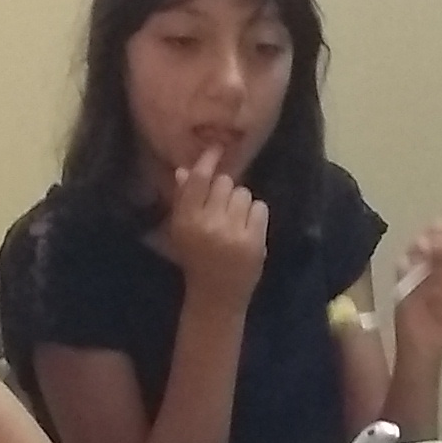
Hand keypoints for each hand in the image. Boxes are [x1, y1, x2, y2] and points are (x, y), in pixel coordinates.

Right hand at [150, 150, 271, 308]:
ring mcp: (233, 233)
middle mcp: (209, 224)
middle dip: (225, 191)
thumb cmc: (196, 258)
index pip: (200, 180)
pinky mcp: (254, 241)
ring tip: (234, 221)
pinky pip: (260, 208)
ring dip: (240, 204)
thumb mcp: (182, 230)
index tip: (217, 148)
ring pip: (244, 194)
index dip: (209, 160)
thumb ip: (183, 199)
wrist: (216, 295)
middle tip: (222, 210)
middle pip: (225, 183)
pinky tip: (246, 230)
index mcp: (186, 220)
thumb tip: (185, 170)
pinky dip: (255, 216)